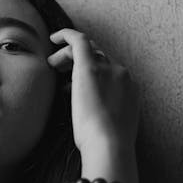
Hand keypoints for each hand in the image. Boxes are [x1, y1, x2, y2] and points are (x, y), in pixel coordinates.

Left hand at [47, 30, 139, 176]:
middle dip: (78, 61)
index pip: (109, 72)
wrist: (110, 145)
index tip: (74, 85)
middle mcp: (122, 74)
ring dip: (69, 55)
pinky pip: (79, 40)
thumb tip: (92, 118)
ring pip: (88, 50)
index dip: (90, 74)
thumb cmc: (106, 146)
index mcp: (129, 89)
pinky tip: (54, 37)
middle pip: (99, 57)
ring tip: (52, 64)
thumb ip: (105, 117)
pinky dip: (67, 35)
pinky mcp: (90, 68)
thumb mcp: (110, 129)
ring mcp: (108, 69)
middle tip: (59, 69)